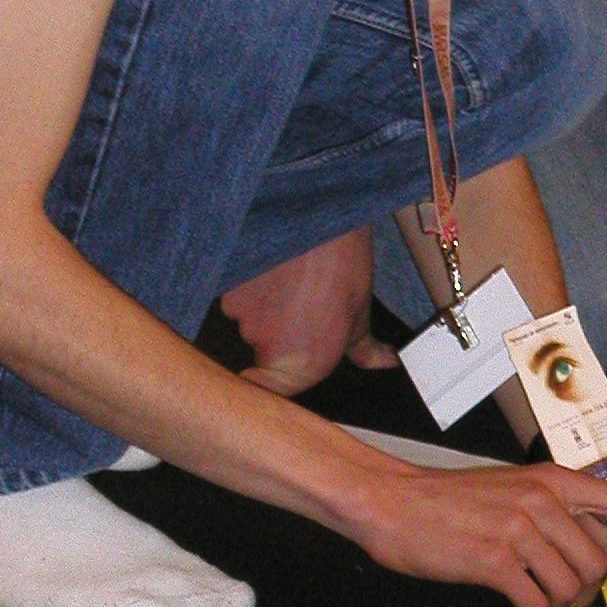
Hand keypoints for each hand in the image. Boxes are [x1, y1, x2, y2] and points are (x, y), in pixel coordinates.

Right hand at [221, 227, 397, 395]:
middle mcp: (267, 346)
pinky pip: (234, 294)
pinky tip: (273, 268)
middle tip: (299, 304)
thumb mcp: (361, 311)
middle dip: (277, 332)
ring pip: (247, 319)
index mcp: (305, 363)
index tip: (263, 376)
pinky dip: (250, 284)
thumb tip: (381, 362)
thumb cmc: (342, 261)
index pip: (264, 394)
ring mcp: (242, 316)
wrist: (317, 212)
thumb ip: (366, 349)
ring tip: (289, 279)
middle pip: (260, 351)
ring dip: (264, 304)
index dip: (260, 386)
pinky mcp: (224, 288)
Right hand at [353, 458, 606, 606]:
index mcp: (554, 480)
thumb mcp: (512, 488)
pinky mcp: (494, 559)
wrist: (391, 502)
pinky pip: (536, 603)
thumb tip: (593, 550)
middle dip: (586, 594)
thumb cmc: (448, 501)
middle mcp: (543, 500)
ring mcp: (519, 528)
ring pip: (570, 588)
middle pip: (599, 563)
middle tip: (562, 604)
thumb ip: (554, 511)